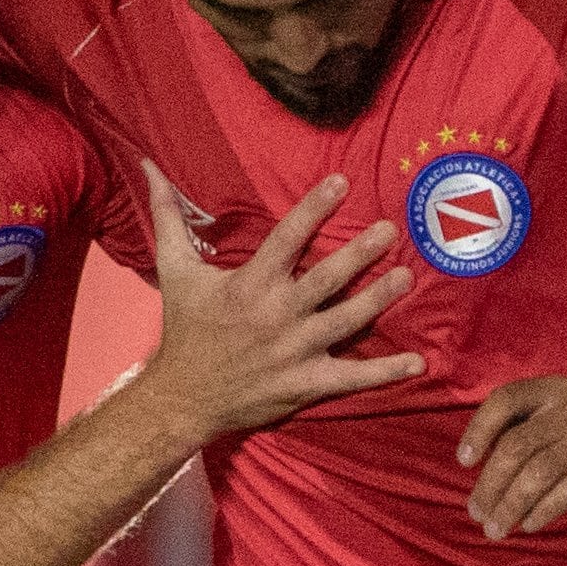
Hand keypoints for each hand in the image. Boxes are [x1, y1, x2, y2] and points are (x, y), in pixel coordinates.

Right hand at [140, 162, 422, 440]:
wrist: (182, 398)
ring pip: (345, 321)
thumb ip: (168, 217)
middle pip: (327, 279)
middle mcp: (276, 315)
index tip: (342, 181)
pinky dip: (385, 373)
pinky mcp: (306, 383)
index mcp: (250, 284)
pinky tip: (417, 364)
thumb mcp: (174, 270)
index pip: (287, 238)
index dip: (314, 208)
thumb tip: (149, 167)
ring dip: (378, 300)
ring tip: (406, 277)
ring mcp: (294, 351)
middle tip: (390, 229)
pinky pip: (351, 377)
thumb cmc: (184, 330)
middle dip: (360, 254)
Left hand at [457, 371, 566, 538]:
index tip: (463, 461)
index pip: (505, 400)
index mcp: (555, 390)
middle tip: (476, 512)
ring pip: (537, 474)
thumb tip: (489, 465)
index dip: (478, 429)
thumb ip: (536, 422)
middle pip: (515, 447)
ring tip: (496, 528)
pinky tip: (530, 524)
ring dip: (510, 506)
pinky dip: (543, 511)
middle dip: (489, 485)